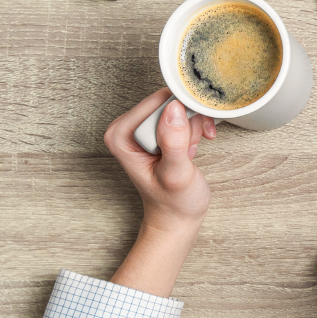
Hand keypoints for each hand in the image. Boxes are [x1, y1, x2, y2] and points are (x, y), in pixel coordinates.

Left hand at [104, 88, 216, 232]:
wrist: (177, 216)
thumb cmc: (173, 202)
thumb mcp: (175, 175)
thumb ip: (173, 143)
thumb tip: (174, 110)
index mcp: (121, 135)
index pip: (156, 102)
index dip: (180, 113)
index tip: (191, 133)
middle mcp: (128, 127)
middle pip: (168, 101)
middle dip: (187, 122)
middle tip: (188, 148)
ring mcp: (144, 128)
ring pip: (178, 106)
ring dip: (193, 126)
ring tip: (189, 152)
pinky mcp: (158, 130)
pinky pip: (182, 113)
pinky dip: (195, 127)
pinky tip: (194, 146)